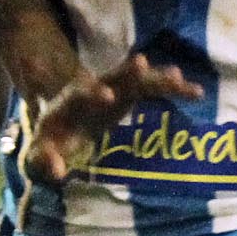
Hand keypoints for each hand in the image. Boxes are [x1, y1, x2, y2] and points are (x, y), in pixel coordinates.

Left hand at [23, 52, 201, 184]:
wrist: (60, 124)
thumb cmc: (51, 143)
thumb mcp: (41, 154)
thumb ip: (45, 161)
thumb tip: (57, 171)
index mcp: (67, 104)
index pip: (78, 95)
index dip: (93, 93)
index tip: (109, 95)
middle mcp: (92, 91)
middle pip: (110, 79)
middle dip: (125, 73)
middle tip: (142, 64)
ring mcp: (114, 90)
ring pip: (136, 80)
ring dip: (156, 78)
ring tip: (179, 77)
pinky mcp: (130, 95)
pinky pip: (153, 89)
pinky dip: (173, 89)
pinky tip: (195, 92)